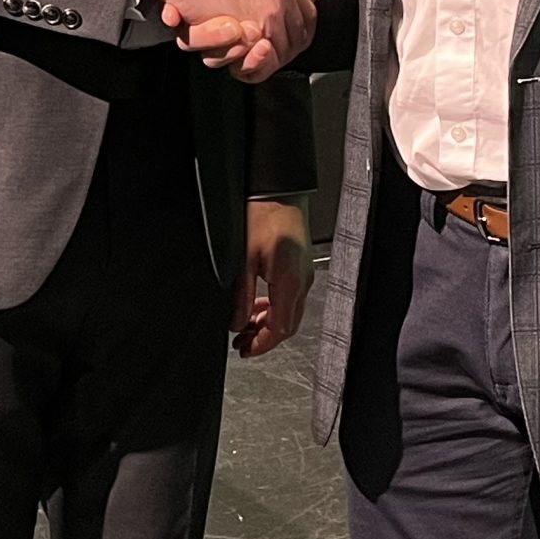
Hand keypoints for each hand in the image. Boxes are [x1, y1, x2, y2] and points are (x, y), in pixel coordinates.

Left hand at [231, 198, 310, 356]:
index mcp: (290, 281)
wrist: (277, 188)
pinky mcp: (300, 265)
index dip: (262, 345)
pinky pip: (290, 296)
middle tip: (240, 341)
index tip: (244, 350)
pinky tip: (257, 304)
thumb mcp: (243, 259)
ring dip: (267, 322)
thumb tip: (235, 322)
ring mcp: (304, 273)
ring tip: (244, 324)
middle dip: (263, 337)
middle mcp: (302, 280)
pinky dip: (273, 307)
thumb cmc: (263, 214)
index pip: (281, 328)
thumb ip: (240, 296)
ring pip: (289, 311)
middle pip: (288, 324)